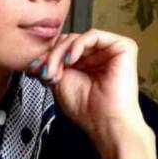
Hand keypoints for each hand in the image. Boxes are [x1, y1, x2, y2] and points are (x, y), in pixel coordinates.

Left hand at [27, 28, 145, 136]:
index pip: (61, 47)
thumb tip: (37, 55)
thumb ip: (50, 64)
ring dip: (60, 53)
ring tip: (57, 72)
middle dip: (52, 56)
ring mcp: (109, 50)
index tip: (35, 68)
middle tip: (46, 72)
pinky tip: (70, 60)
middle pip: (67, 41)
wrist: (104, 122)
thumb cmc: (85, 108)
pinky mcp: (122, 47)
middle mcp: (97, 55)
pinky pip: (93, 35)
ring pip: (76, 38)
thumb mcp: (59, 81)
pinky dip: (77, 45)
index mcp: (84, 62)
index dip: (46, 55)